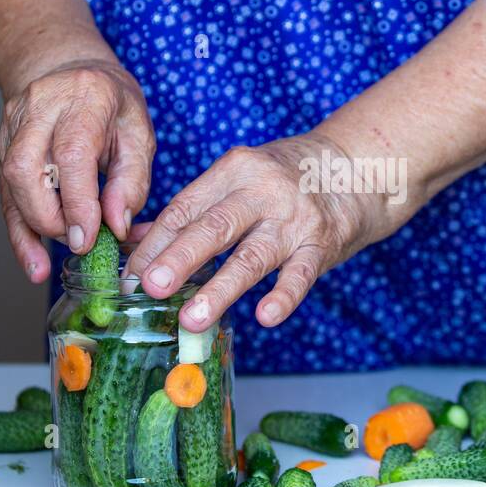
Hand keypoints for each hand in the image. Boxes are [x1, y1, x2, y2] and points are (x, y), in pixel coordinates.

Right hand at [0, 58, 154, 281]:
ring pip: (10, 182)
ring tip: (49, 262)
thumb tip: (117, 225)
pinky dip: (19, 231)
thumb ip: (132, 180)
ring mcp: (14, 124)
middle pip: (28, 169)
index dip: (77, 202)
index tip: (89, 238)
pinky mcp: (2, 144)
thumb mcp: (139, 133)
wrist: (71, 71)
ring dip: (31, 228)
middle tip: (78, 241)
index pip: (72, 154)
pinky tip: (32, 260)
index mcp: (84, 98)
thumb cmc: (111, 104)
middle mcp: (41, 107)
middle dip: (50, 217)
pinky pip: (5, 193)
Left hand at [124, 134, 394, 329]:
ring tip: (191, 318)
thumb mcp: (238, 179)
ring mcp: (294, 218)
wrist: (357, 167)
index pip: (186, 209)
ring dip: (220, 288)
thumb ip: (192, 209)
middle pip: (214, 227)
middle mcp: (262, 190)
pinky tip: (265, 317)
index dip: (155, 243)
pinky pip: (301, 274)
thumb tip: (137, 241)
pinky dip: (283, 296)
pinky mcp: (323, 243)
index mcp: (233, 170)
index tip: (128, 274)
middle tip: (150, 286)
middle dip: (179, 258)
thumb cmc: (285, 179)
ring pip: (252, 256)